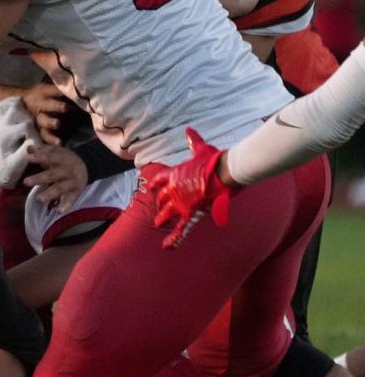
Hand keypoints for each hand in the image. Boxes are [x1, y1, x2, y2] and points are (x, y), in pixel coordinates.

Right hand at [19, 82, 72, 144]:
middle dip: (56, 106)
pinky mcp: (38, 130)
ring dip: (50, 122)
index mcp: (42, 93)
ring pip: (44, 121)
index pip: (52, 90)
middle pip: (47, 105)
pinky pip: (44, 135)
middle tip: (66, 107)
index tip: (71, 90)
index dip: (60, 90)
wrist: (21, 106)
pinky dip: (51, 139)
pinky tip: (59, 142)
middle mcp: (39, 106)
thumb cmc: (39, 96)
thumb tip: (75, 84)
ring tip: (58, 124)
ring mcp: (38, 119)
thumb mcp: (45, 88)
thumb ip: (58, 87)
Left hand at [24, 144, 86, 211]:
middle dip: (39, 178)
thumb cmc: (64, 158)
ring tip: (38, 200)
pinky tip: (58, 211)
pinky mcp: (75, 192)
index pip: (49, 157)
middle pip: (52, 175)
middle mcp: (66, 170)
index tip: (29, 158)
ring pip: (60, 188)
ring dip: (49, 194)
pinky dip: (65, 206)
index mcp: (61, 159)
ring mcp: (71, 182)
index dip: (40, 158)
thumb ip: (42, 151)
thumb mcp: (55, 151)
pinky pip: (70, 200)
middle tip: (25, 182)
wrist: (87, 165)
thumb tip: (29, 148)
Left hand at [151, 128, 238, 248]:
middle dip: (160, 204)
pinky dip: (174, 238)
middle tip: (159, 208)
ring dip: (162, 219)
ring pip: (167, 213)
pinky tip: (166, 246)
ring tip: (159, 223)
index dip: (154, 184)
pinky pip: (181, 228)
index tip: (150, 188)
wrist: (226, 171)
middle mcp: (173, 189)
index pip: (158, 180)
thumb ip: (193, 141)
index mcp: (174, 174)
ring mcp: (181, 202)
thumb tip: (189, 130)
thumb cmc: (215, 159)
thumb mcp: (201, 148)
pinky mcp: (191, 213)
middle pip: (161, 198)